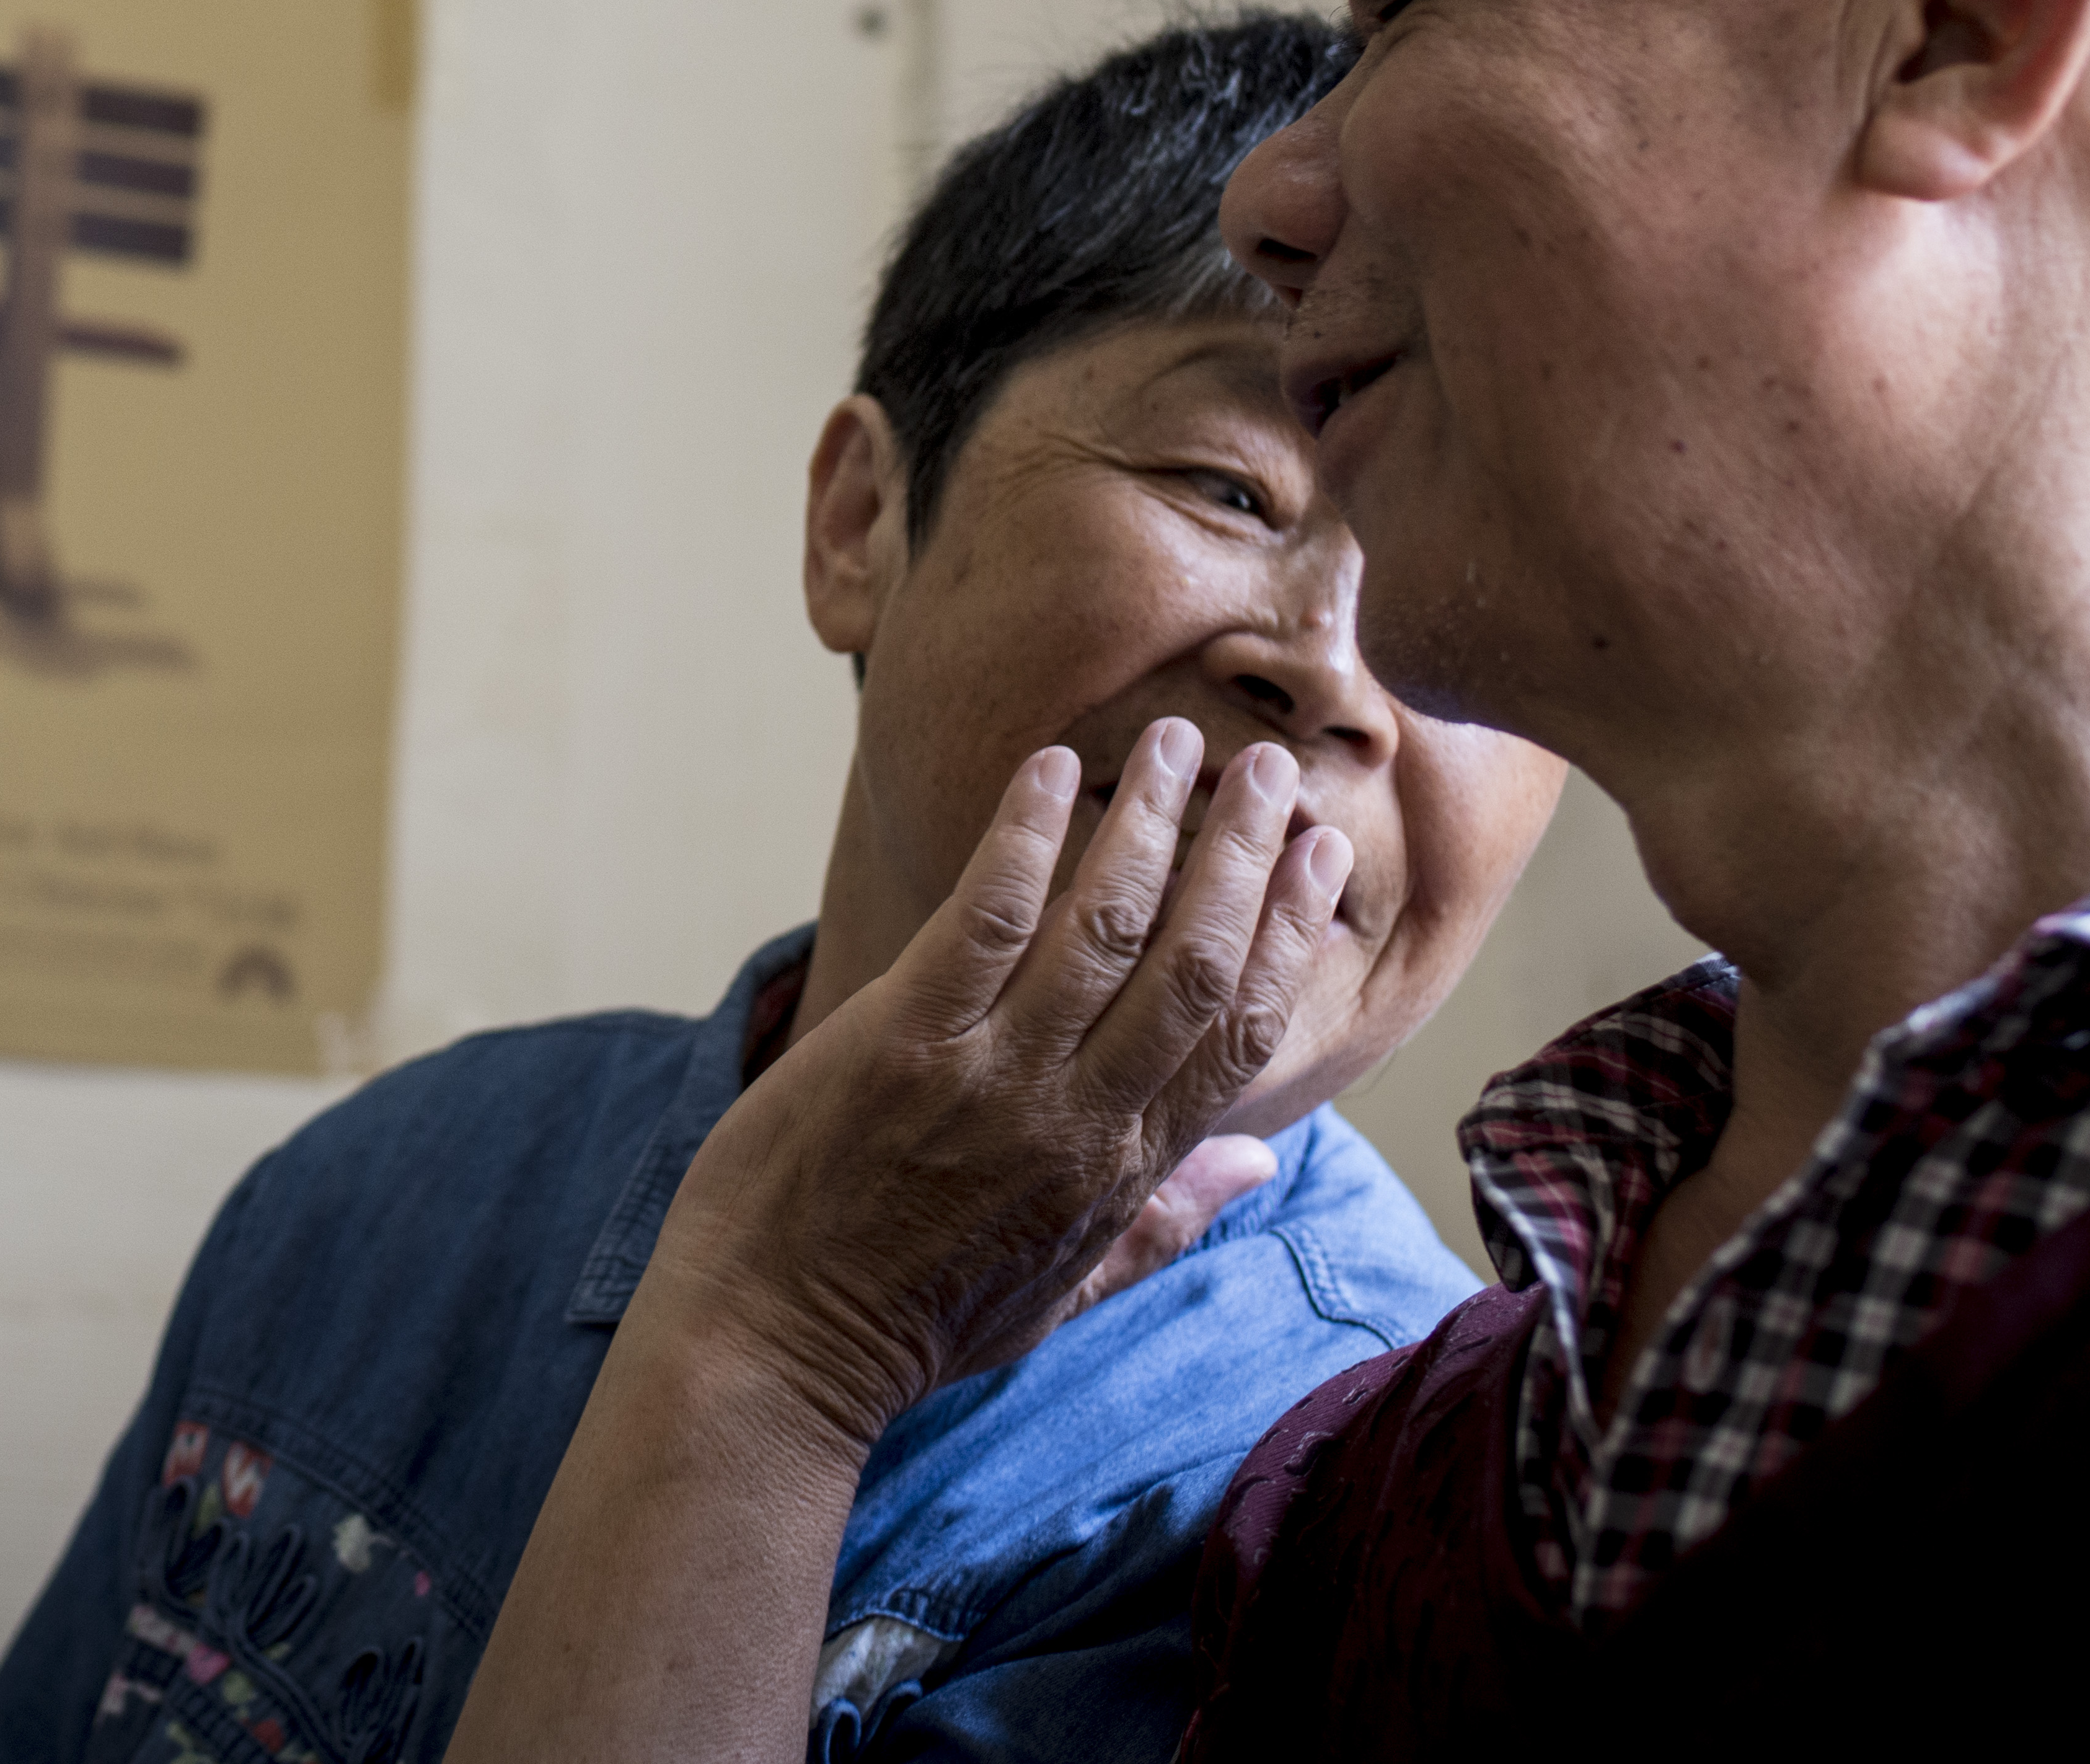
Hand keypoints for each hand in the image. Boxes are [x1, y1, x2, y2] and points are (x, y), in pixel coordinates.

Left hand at [630, 724, 1351, 1449]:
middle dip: (1240, 856)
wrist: (773, 1347)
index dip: (1286, 935)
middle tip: (1265, 767)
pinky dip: (1027, 834)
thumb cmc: (911, 1321)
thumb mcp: (1063, 1291)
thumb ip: (1166, 1220)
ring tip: (1180, 742)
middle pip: (1193, 962)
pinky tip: (1054, 768)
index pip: (1238, 1032)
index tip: (1315, 856)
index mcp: (1121, 1169)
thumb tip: (1261, 1163)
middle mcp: (1076, 1115)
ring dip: (1150, 822)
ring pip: (1105, 924)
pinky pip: (988, 915)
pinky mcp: (902, 1039)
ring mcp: (991, 1074)